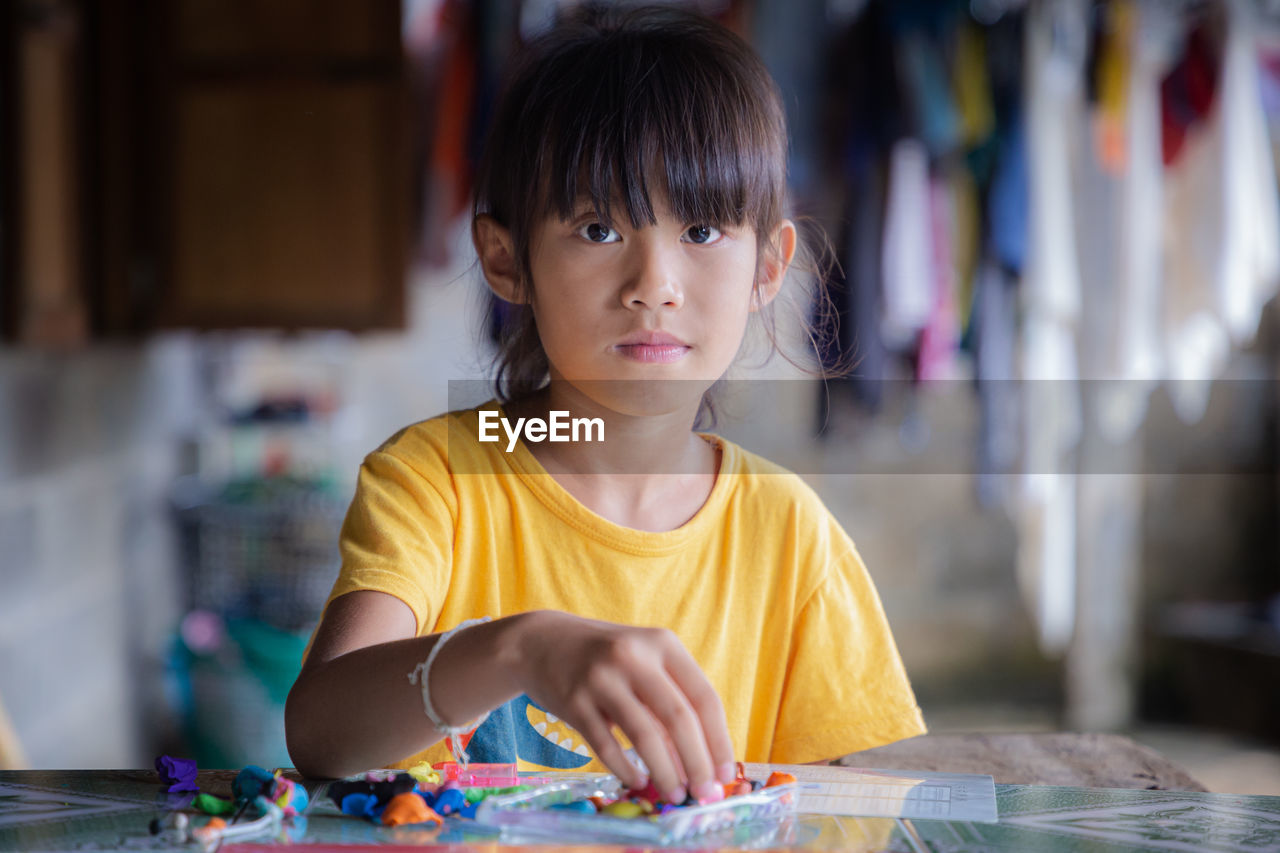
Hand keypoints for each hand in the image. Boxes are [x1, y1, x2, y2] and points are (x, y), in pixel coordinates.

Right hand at [510, 610, 735, 802]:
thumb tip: (703, 759)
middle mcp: (634, 656)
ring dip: (665, 772)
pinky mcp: (574, 701)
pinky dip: (626, 770)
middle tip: (703, 793)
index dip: (719, 740)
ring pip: (645, 736)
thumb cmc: (605, 657)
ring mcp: (601, 678)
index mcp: (663, 644)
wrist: (540, 641)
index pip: (704, 697)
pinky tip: (638, 781)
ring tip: (674, 793)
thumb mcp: (644, 661)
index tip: (726, 774)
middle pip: (678, 718)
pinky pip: (607, 746)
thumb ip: (672, 699)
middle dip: (697, 763)